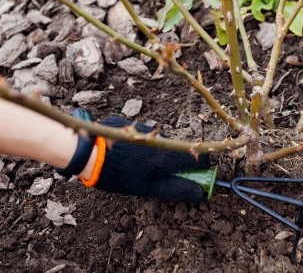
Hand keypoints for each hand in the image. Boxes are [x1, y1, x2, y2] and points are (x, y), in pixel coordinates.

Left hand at [86, 116, 209, 203]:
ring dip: (157, 154)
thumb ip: (175, 189)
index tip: (194, 176)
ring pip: (162, 143)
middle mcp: (162, 138)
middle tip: (157, 177)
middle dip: (175, 164)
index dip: (200, 168)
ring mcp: (147, 128)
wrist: (88, 152)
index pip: (198, 157)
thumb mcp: (147, 188)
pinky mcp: (133, 123)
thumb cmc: (118, 174)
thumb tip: (199, 193)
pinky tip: (126, 155)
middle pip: (179, 150)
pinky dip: (143, 146)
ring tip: (135, 166)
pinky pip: (146, 136)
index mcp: (168, 156)